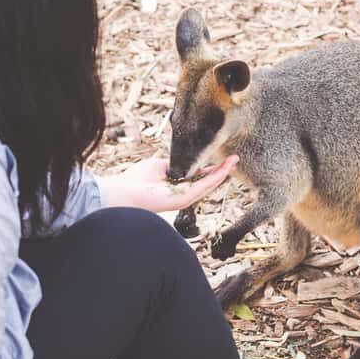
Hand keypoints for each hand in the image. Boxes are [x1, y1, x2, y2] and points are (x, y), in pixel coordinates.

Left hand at [98, 155, 237, 212]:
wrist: (124, 193)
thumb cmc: (136, 180)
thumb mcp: (159, 166)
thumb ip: (173, 163)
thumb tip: (182, 159)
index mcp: (177, 185)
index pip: (199, 177)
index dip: (211, 168)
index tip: (222, 158)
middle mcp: (183, 193)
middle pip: (208, 181)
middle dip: (222, 170)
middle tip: (235, 159)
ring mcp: (184, 197)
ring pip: (209, 184)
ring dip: (223, 172)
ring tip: (234, 161)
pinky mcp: (183, 199)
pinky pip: (203, 187)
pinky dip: (215, 178)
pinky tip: (224, 169)